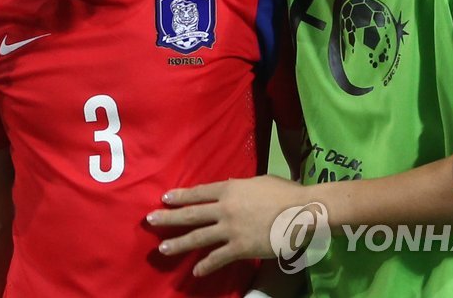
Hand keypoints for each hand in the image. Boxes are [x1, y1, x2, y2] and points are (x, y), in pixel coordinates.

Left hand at [146, 175, 301, 276]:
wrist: (302, 211)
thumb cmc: (284, 192)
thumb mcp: (258, 182)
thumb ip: (240, 186)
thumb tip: (228, 184)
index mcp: (229, 188)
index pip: (198, 192)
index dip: (180, 196)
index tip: (165, 198)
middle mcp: (225, 208)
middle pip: (191, 214)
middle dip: (169, 217)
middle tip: (150, 220)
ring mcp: (231, 229)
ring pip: (198, 237)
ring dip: (179, 243)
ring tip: (163, 248)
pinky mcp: (241, 247)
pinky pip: (218, 257)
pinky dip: (206, 265)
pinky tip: (196, 271)